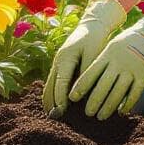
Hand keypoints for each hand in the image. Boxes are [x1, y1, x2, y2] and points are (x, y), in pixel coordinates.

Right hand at [43, 0, 126, 116]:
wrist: (91, 27)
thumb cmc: (95, 40)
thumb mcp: (93, 53)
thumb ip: (88, 71)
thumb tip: (83, 90)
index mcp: (66, 57)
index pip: (61, 81)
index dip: (60, 97)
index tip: (61, 110)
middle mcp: (58, 61)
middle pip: (51, 85)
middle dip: (51, 102)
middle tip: (54, 117)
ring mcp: (57, 63)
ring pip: (49, 85)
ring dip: (49, 100)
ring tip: (51, 115)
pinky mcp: (60, 66)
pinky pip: (52, 83)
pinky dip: (52, 94)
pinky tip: (55, 105)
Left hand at [68, 1, 143, 119]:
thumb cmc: (128, 42)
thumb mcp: (111, 47)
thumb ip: (101, 62)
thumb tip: (85, 81)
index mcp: (108, 55)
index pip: (90, 73)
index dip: (81, 87)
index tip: (72, 98)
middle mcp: (118, 63)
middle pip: (102, 87)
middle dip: (93, 102)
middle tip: (88, 113)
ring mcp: (132, 70)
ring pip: (117, 94)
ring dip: (108, 107)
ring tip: (101, 116)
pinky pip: (134, 95)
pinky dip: (126, 105)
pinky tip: (120, 112)